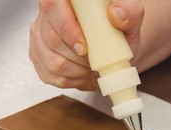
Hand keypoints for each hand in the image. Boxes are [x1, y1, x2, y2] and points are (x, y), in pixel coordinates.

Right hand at [29, 0, 143, 90]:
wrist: (114, 50)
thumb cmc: (119, 33)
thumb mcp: (131, 22)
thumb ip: (130, 12)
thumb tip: (116, 13)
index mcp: (66, 0)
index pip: (52, 6)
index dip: (66, 29)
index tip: (84, 48)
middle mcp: (48, 16)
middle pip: (52, 39)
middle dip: (79, 57)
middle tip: (96, 60)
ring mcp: (40, 38)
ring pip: (53, 62)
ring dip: (78, 71)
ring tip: (91, 66)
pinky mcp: (39, 59)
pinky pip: (51, 76)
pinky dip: (72, 80)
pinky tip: (82, 73)